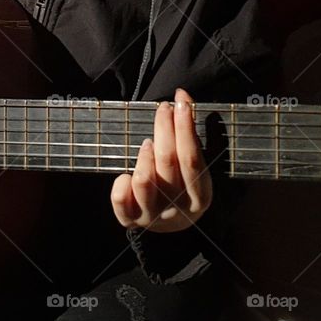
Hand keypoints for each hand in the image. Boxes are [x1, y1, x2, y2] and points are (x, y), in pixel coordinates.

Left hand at [110, 88, 212, 232]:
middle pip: (168, 162)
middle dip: (164, 128)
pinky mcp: (130, 220)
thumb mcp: (195, 167)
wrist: (173, 223)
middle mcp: (177, 209)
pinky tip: (128, 174)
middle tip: (162, 109)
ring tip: (148, 143)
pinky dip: (121, 181)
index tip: (179, 102)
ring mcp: (153, 216)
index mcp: (200, 197)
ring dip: (145, 155)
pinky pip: (120, 198)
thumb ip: (191, 136)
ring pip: (144, 180)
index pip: (192, 158)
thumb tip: (182, 97)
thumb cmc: (184, 184)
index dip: (185, 127)